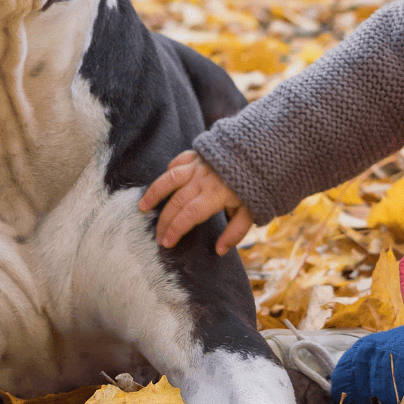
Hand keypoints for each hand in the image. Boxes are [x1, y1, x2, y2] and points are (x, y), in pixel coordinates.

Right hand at [138, 150, 253, 254]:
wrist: (261, 153)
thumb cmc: (256, 185)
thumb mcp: (252, 211)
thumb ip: (235, 232)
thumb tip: (219, 251)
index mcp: (215, 195)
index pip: (189, 215)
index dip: (176, 230)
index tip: (166, 243)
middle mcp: (203, 179)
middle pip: (177, 202)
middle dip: (165, 221)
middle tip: (157, 237)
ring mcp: (198, 165)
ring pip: (170, 179)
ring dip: (155, 193)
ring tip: (142, 207)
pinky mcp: (198, 154)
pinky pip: (178, 162)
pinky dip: (169, 171)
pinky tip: (163, 182)